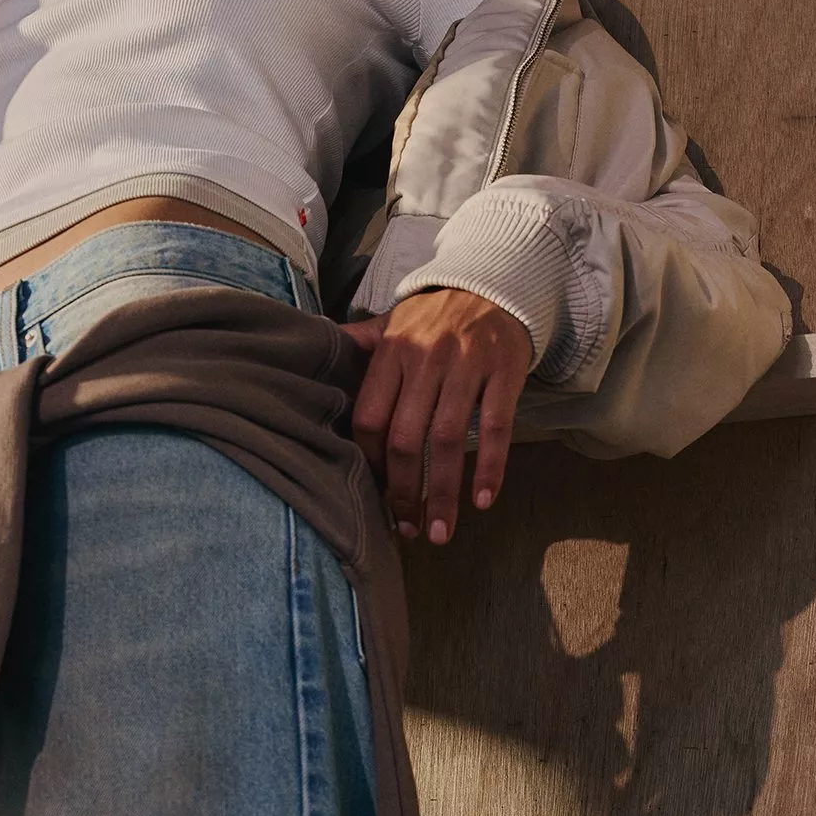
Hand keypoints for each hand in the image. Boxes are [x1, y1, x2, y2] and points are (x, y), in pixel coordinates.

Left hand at [342, 289, 531, 543]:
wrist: (492, 284)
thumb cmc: (434, 317)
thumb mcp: (391, 324)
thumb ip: (358, 348)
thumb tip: (311, 355)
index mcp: (391, 352)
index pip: (370, 418)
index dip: (370, 464)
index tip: (375, 496)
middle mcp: (425, 358)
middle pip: (406, 437)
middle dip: (403, 491)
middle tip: (408, 528)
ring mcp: (467, 365)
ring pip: (449, 440)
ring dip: (442, 493)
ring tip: (439, 531)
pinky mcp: (505, 371)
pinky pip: (497, 427)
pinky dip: (490, 468)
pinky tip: (483, 501)